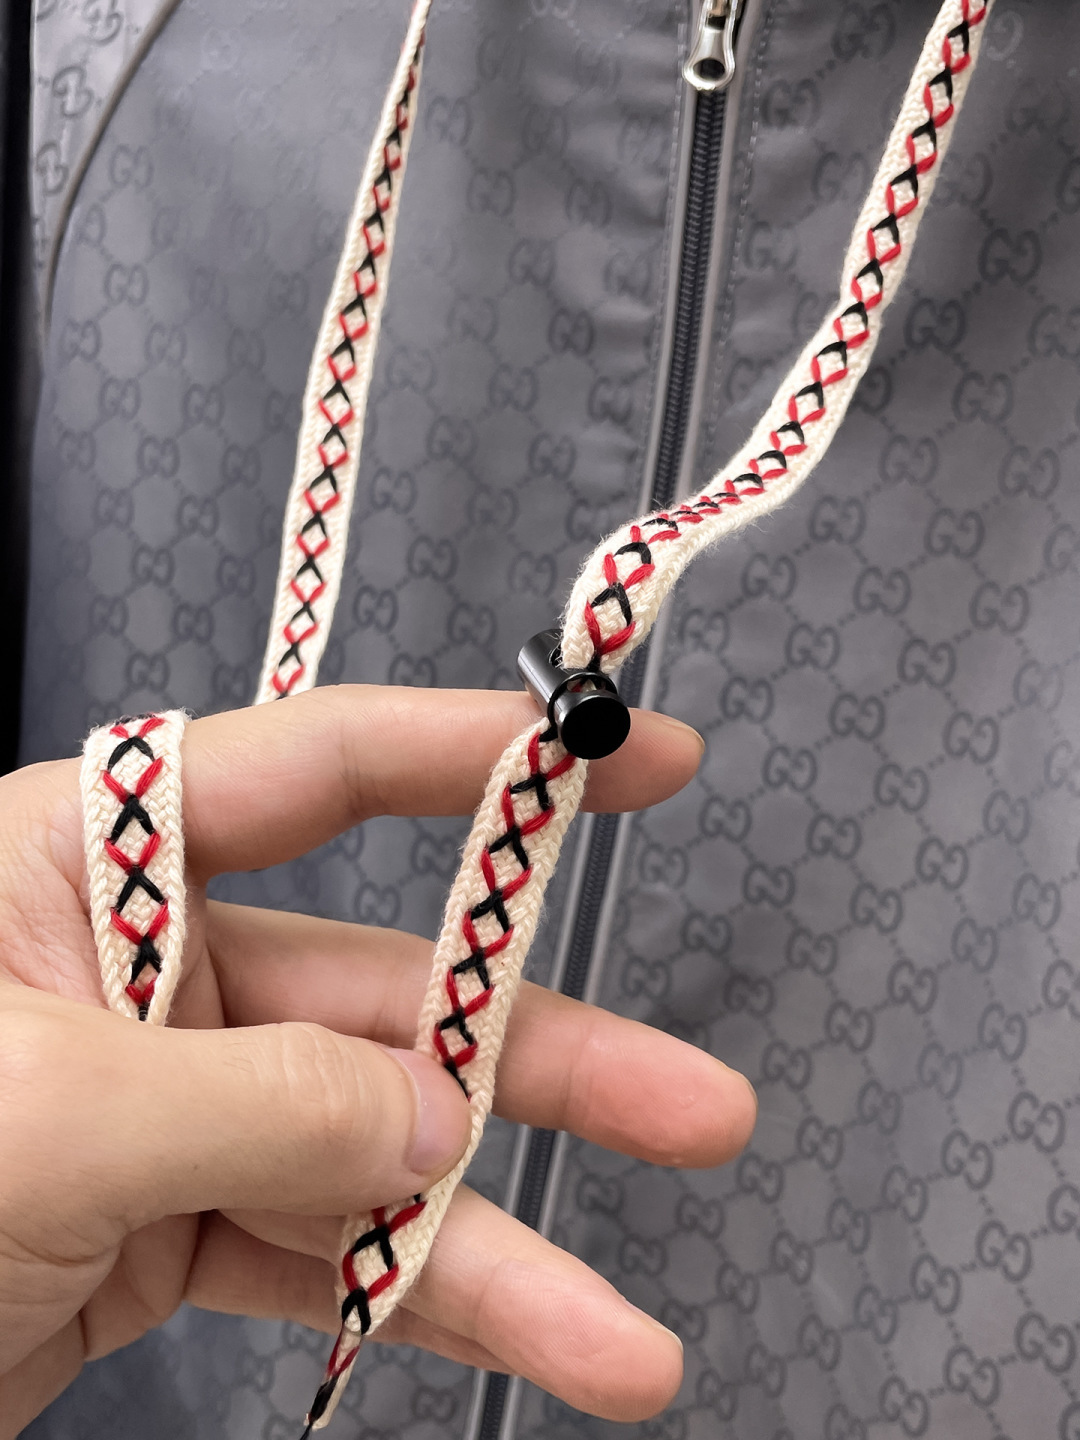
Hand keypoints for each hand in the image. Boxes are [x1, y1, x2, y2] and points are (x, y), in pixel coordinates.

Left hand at [0, 687, 754, 1435]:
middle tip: (690, 1102)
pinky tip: (518, 1347)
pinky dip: (416, 1307)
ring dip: (502, 1246)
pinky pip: (319, 1253)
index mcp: (85, 858)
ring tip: (624, 1334)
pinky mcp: (160, 1229)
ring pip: (372, 1153)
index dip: (484, 757)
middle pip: (385, 991)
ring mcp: (163, 1104)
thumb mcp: (49, 1114)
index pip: (319, 771)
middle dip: (544, 1060)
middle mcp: (137, 966)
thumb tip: (433, 1116)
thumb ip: (263, 1100)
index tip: (631, 758)